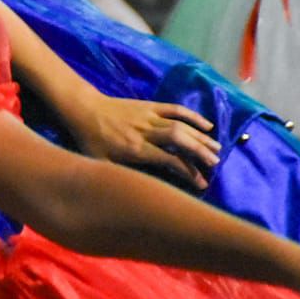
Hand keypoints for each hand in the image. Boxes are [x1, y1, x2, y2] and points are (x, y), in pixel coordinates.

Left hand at [68, 93, 219, 189]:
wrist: (83, 109)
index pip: (169, 159)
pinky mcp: (149, 105)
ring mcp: (149, 116)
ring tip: (217, 149)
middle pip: (180, 140)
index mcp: (135, 149)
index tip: (202, 183)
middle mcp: (146, 132)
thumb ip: (120, 176)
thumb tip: (138, 193)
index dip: (188, 171)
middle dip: (200, 152)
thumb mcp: (100, 163)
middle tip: (215, 164)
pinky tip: (207, 125)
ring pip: (180, 125)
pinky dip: (193, 116)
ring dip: (201, 136)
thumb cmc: (90, 140)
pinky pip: (175, 109)